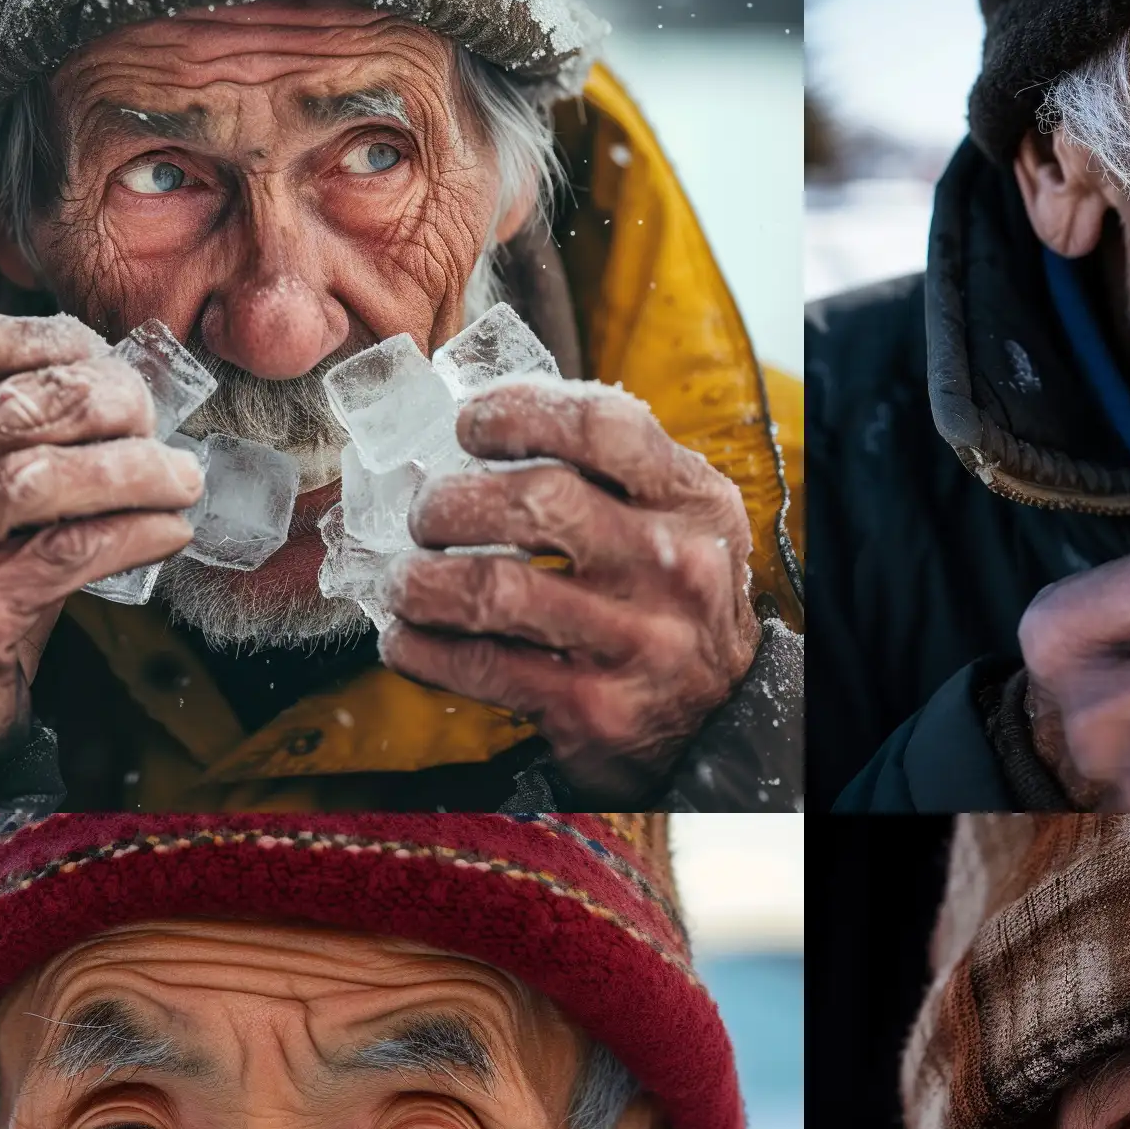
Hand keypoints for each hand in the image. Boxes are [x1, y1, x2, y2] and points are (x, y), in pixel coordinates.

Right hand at [0, 313, 203, 759]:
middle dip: (109, 406)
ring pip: (41, 478)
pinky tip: (171, 532)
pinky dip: (135, 535)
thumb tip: (129, 391)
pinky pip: (70, 553)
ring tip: (183, 481)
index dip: (62, 344)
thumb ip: (19, 440)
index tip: (117, 364)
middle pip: (19, 408)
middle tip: (160, 428)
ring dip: (132, 472)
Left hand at [381, 381, 759, 800]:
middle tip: (426, 516)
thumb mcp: (680, 519)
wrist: (722, 716)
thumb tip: (477, 428)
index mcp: (694, 501)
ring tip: (407, 581)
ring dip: (420, 581)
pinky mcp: (592, 708)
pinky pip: (478, 665)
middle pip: (535, 502)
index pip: (601, 427)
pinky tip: (410, 638)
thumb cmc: (675, 597)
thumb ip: (608, 471)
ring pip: (492, 589)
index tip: (469, 426)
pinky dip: (420, 648)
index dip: (516, 412)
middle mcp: (675, 567)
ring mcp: (635, 643)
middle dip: (449, 503)